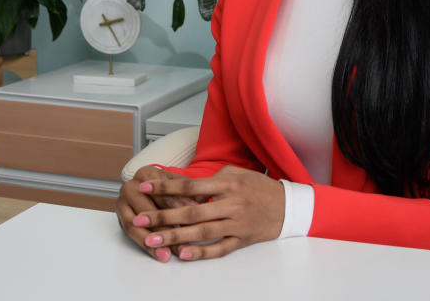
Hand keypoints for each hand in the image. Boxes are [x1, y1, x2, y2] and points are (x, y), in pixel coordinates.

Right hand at [115, 165, 199, 261]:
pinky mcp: (120, 218)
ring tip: (168, 254)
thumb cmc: (170, 187)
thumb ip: (190, 193)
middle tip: (183, 243)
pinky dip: (146, 246)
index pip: (163, 193)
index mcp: (146, 173)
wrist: (149, 188)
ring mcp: (122, 202)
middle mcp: (130, 186)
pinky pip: (131, 234)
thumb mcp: (179, 184)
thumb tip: (204, 204)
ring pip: (137, 225)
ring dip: (154, 241)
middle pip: (149, 210)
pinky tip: (159, 254)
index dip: (180, 207)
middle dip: (167, 229)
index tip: (195, 220)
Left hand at [135, 165, 284, 260]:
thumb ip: (212, 179)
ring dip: (175, 237)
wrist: (289, 206)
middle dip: (163, 216)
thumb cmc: (260, 188)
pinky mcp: (242, 240)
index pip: (191, 184)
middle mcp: (232, 203)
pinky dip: (201, 253)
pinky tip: (183, 256)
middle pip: (192, 210)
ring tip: (152, 240)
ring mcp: (237, 223)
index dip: (166, 186)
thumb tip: (186, 188)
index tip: (145, 186)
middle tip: (139, 220)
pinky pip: (220, 248)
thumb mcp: (238, 174)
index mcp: (228, 184)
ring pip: (202, 231)